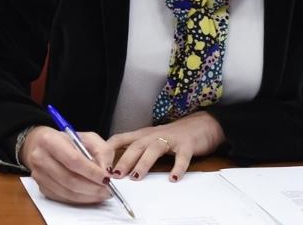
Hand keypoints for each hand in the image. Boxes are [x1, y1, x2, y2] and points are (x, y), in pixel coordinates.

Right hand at [19, 126, 113, 204]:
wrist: (41, 145)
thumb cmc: (67, 140)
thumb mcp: (87, 137)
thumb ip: (101, 151)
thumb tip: (107, 172)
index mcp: (49, 140)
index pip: (73, 160)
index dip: (92, 172)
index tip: (107, 178)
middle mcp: (40, 158)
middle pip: (69, 179)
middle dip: (93, 187)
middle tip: (108, 190)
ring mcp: (38, 175)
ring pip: (67, 192)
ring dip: (88, 196)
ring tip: (102, 193)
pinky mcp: (41, 187)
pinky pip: (63, 198)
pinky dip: (80, 199)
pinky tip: (90, 195)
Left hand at [107, 111, 225, 181]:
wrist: (202, 124)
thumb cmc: (173, 136)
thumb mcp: (151, 139)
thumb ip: (137, 150)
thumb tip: (117, 167)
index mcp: (143, 135)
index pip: (120, 138)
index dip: (108, 150)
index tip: (100, 164)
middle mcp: (154, 135)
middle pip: (136, 145)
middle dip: (124, 160)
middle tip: (114, 175)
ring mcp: (171, 139)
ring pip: (154, 149)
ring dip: (144, 162)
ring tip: (136, 176)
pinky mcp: (187, 145)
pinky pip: (182, 157)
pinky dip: (178, 168)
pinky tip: (173, 178)